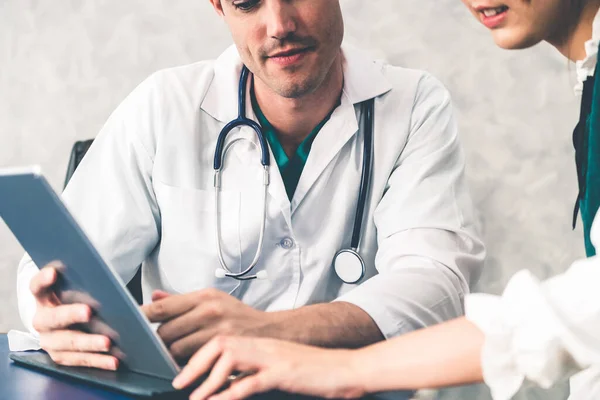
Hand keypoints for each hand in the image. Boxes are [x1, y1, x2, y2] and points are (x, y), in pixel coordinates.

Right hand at [30, 263, 118, 369]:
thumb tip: (115, 282)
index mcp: (44, 298)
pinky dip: (98, 361)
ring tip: (108, 342)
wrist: (68, 322)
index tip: (54, 272)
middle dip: (70, 314)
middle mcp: (42, 320)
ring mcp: (49, 340)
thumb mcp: (79, 288)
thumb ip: (88, 281)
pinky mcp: (60, 356)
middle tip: (89, 311)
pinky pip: (79, 360)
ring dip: (88, 343)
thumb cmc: (78, 298)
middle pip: (53, 317)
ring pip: (67, 343)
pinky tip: (114, 360)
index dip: (43, 280)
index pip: (37, 286)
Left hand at [142, 289, 274, 363]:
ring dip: (168, 355)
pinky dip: (183, 365)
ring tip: (167, 356)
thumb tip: (154, 297)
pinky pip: (192, 361)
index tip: (128, 322)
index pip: (164, 307)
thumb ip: (181, 300)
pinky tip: (182, 366)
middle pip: (166, 331)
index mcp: (204, 296)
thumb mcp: (213, 300)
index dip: (142, 316)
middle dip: (156, 341)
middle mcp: (209, 311)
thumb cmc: (238, 315)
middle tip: (152, 346)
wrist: (271, 330)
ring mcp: (216, 331)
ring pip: (176, 349)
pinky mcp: (223, 348)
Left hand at [172, 336, 363, 399]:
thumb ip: (255, 371)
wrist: (347, 368)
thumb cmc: (315, 371)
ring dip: (209, 379)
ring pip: (231, 358)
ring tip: (196, 397)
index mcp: (261, 345)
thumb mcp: (279, 368)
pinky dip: (230, 393)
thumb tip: (228, 383)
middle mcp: (264, 346)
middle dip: (195, 363)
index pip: (221, 339)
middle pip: (220, 343)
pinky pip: (251, 381)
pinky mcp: (284, 372)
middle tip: (180, 382)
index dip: (198, 355)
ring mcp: (273, 358)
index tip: (184, 372)